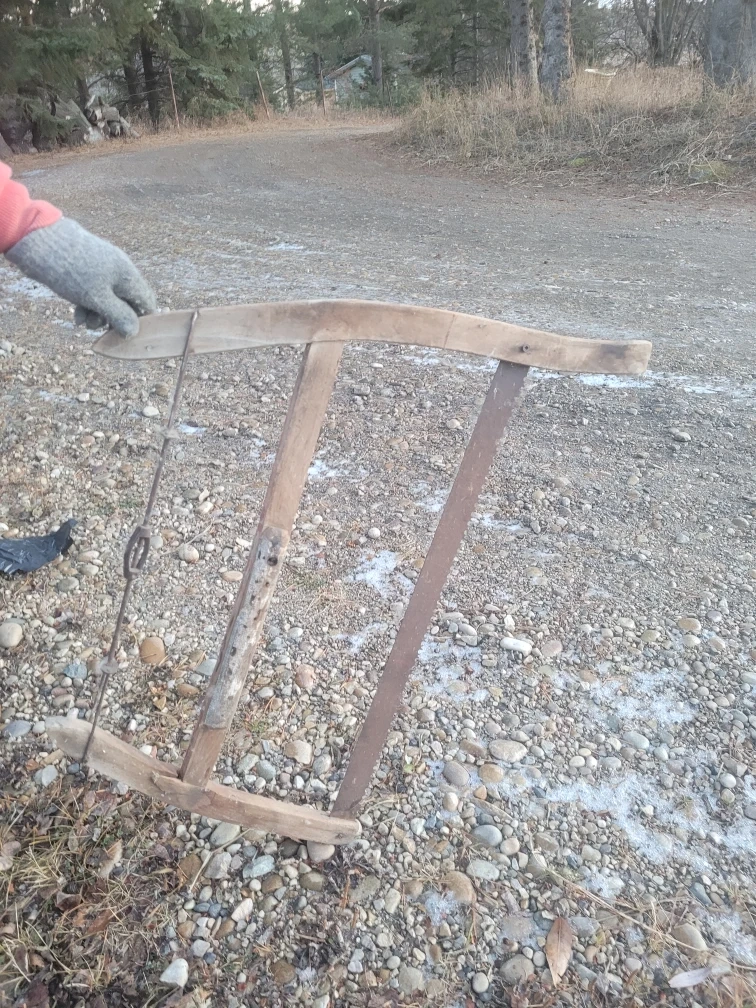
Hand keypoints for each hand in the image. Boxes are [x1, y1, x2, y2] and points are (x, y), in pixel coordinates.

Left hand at [6, 218, 156, 336]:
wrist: (38, 240)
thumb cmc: (72, 272)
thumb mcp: (97, 299)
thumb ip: (118, 316)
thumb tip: (134, 331)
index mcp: (128, 275)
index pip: (146, 302)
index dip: (140, 321)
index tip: (125, 334)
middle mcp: (119, 270)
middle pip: (127, 302)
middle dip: (114, 319)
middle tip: (98, 330)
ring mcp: (102, 268)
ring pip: (109, 298)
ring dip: (98, 314)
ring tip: (82, 323)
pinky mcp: (86, 269)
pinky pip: (95, 291)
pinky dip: (88, 304)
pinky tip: (77, 314)